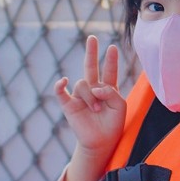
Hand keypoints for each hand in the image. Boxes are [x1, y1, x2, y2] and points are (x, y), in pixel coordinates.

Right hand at [55, 36, 125, 180]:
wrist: (101, 143)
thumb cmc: (112, 125)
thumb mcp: (119, 106)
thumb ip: (110, 92)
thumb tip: (94, 87)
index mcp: (107, 90)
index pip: (109, 71)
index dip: (110, 60)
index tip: (112, 47)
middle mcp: (93, 90)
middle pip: (90, 67)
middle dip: (91, 52)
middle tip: (92, 37)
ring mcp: (80, 97)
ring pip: (83, 84)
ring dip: (91, 96)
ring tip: (96, 109)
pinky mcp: (69, 105)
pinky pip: (61, 93)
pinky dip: (60, 86)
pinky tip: (63, 81)